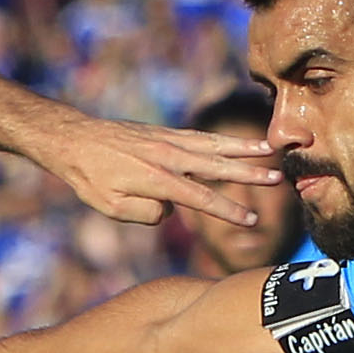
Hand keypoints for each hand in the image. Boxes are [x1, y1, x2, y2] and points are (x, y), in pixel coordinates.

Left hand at [29, 106, 279, 227]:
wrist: (75, 140)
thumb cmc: (90, 179)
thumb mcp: (110, 206)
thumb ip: (143, 214)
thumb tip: (169, 210)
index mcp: (156, 179)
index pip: (200, 198)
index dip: (227, 210)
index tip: (251, 219)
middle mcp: (168, 156)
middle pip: (216, 166)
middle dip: (248, 174)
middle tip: (278, 179)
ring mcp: (168, 141)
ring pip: (213, 145)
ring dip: (242, 149)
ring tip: (270, 150)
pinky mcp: (165, 133)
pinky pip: (200, 136)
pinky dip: (222, 139)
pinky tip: (238, 142)